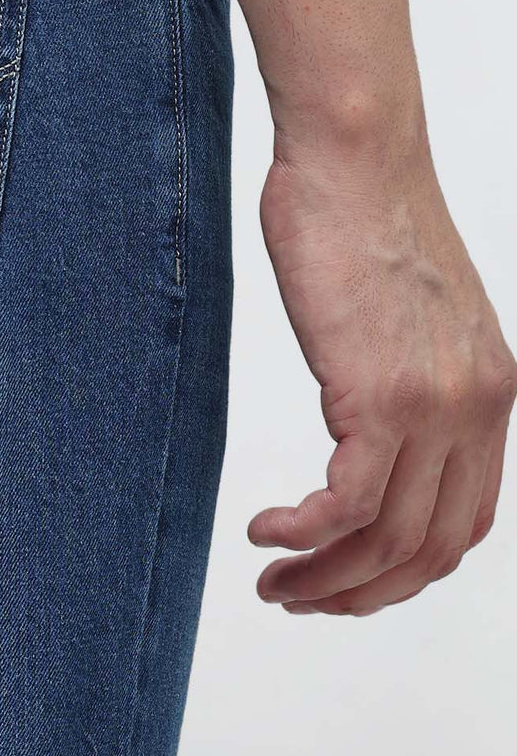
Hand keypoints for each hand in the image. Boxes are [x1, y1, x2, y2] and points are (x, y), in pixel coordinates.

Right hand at [250, 126, 515, 615]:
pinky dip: (303, 534)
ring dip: (325, 578)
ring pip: (387, 539)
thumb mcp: (407, 312)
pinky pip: (345, 504)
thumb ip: (405, 375)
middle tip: (302, 601)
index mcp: (490, 393)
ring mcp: (434, 406)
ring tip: (275, 583)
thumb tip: (363, 422)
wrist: (354, 155)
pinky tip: (265, 529)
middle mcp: (477, 410)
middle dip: (363, 593)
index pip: (465, 519)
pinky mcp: (380, 394)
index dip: (405, 568)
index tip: (347, 577)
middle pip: (431, 548)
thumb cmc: (360, 214)